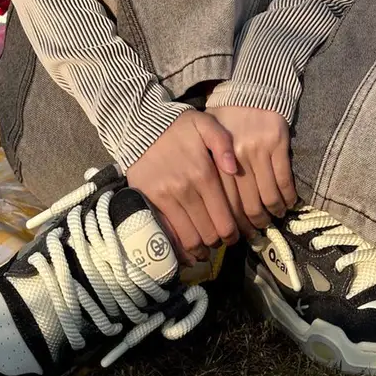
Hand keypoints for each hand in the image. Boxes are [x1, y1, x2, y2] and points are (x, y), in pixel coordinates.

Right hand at [125, 111, 239, 265]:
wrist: (141, 127)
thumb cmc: (179, 127)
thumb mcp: (206, 123)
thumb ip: (223, 143)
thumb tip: (234, 169)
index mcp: (204, 173)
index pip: (224, 219)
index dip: (232, 234)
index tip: (234, 237)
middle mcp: (185, 190)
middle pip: (208, 233)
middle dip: (217, 242)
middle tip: (220, 241)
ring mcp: (165, 198)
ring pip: (189, 238)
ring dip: (200, 249)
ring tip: (205, 249)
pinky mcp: (149, 203)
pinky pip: (166, 234)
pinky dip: (178, 249)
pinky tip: (185, 252)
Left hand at [206, 105, 297, 234]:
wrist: (252, 90)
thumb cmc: (227, 119)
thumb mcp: (209, 141)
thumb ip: (210, 170)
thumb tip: (211, 208)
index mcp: (217, 159)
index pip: (227, 203)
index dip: (235, 223)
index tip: (240, 234)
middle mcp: (236, 157)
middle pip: (248, 204)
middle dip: (255, 223)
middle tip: (258, 231)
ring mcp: (258, 150)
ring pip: (269, 196)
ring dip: (274, 213)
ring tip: (275, 217)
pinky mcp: (278, 144)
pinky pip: (285, 180)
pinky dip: (288, 197)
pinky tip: (288, 203)